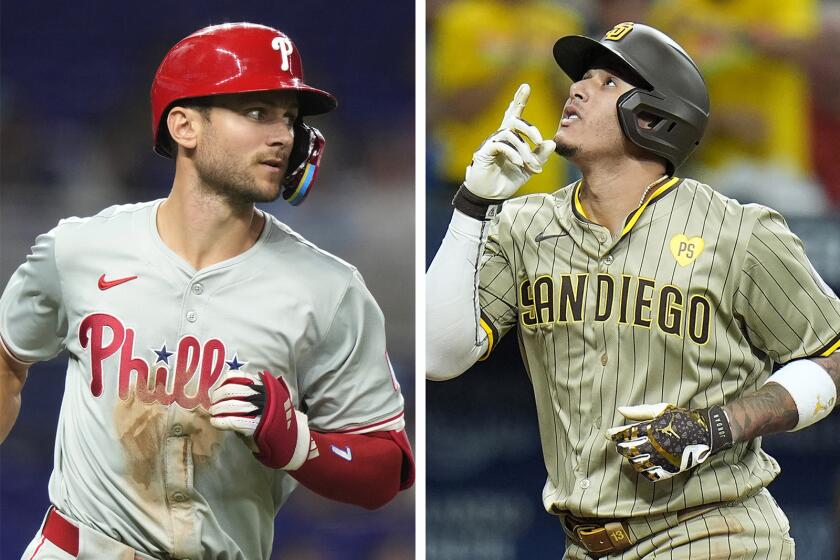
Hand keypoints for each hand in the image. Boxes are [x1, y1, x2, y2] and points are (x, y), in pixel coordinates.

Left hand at [209, 370, 311, 469]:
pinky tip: (215, 422)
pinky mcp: (256, 426)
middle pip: (230, 390)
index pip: (236, 376)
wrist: (288, 437)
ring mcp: (260, 409)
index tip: (218, 390)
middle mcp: (261, 394)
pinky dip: (221, 421)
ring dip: (217, 409)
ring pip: (230, 405)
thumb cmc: (271, 418)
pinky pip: (233, 421)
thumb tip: (223, 391)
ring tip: (214, 413)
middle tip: (213, 404)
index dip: (223, 383)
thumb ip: (249, 392)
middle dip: (217, 397)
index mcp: (262, 385)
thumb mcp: (265, 399)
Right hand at [463, 84, 555, 199]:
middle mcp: (500, 136)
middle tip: (539, 140)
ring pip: (510, 135)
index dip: (519, 99)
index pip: (514, 114)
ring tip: (530, 165)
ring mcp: (491, 143)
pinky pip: (501, 145)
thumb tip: (551, 142)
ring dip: (524, 150)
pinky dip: (513, 153)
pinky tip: (519, 163)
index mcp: (510, 137)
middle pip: (514, 120)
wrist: (490, 196)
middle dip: (529, 128)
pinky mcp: (485, 152)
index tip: (526, 86)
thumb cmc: (507, 179)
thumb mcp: (529, 168)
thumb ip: (540, 155)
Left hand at [607, 403, 732, 481]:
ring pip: (637, 464)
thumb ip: (639, 412)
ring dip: (630, 459)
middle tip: (619, 444)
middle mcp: (656, 445)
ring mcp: (663, 459)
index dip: (615, 434)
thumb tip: (620, 410)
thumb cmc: (681, 418)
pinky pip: (650, 474)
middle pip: (629, 450)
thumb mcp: (661, 410)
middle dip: (621, 447)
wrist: (706, 431)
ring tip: (630, 453)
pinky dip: (642, 470)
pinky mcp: (670, 469)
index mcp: (653, 429)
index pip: (627, 433)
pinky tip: (641, 464)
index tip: (609, 433)